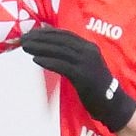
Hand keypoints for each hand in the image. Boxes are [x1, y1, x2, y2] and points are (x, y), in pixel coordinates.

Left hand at [20, 27, 135, 131]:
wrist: (112, 103)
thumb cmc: (96, 85)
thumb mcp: (85, 65)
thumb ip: (72, 55)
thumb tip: (50, 46)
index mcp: (90, 47)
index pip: (65, 34)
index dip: (47, 32)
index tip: (31, 32)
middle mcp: (89, 51)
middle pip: (60, 40)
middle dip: (40, 38)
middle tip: (23, 38)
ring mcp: (87, 63)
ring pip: (59, 51)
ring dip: (40, 48)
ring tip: (25, 47)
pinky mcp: (83, 76)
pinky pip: (62, 66)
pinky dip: (48, 61)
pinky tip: (36, 60)